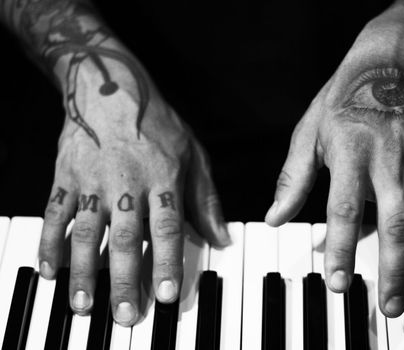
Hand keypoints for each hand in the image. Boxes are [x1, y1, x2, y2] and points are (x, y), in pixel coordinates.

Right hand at [38, 84, 228, 325]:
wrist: (111, 89)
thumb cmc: (157, 123)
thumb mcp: (193, 154)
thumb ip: (205, 199)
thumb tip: (221, 236)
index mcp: (162, 178)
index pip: (167, 228)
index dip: (168, 263)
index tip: (168, 295)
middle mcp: (127, 183)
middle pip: (127, 238)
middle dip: (126, 280)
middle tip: (126, 315)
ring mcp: (93, 181)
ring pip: (87, 233)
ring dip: (85, 271)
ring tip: (84, 304)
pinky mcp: (66, 177)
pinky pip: (55, 214)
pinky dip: (50, 243)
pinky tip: (50, 269)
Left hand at [265, 22, 403, 316]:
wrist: (394, 60)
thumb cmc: (345, 97)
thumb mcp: (309, 131)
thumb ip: (294, 178)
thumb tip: (274, 217)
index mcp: (351, 155)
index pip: (343, 210)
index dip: (339, 248)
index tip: (336, 283)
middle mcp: (391, 163)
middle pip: (395, 223)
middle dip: (393, 268)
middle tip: (391, 307)